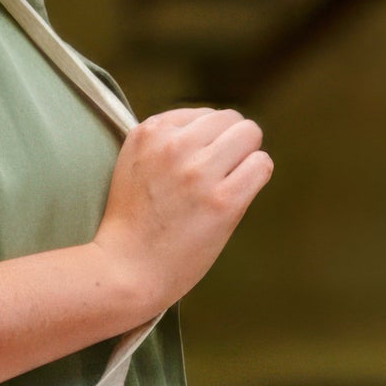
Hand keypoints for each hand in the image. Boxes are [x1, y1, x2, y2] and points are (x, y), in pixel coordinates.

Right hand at [92, 107, 271, 315]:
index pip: (202, 115)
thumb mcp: (133, 165)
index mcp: (149, 132)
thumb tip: (214, 129)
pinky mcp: (222, 200)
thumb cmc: (132, 226)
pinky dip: (256, 176)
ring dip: (244, 159)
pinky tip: (238, 195)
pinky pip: (261, 165)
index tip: (191, 169)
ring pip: (249, 136)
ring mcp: (199, 172)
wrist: (125, 271)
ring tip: (226, 185)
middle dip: (229, 145)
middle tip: (216, 176)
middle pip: (230, 119)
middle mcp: (174, 145)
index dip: (205, 142)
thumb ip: (165, 142)